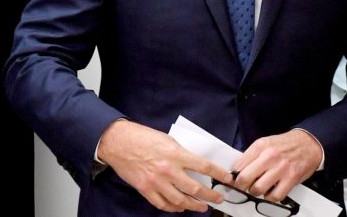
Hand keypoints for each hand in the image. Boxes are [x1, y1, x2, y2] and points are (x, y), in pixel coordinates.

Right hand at [97, 119, 228, 212]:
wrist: (119, 143)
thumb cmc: (143, 138)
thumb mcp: (168, 140)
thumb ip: (181, 153)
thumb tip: (195, 164)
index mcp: (176, 154)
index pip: (204, 166)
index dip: (219, 174)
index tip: (227, 179)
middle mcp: (168, 170)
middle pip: (195, 188)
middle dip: (210, 196)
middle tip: (218, 199)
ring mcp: (156, 182)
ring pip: (180, 200)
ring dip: (194, 205)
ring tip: (202, 207)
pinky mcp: (145, 189)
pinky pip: (162, 204)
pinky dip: (173, 208)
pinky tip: (180, 207)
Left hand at [231, 128, 322, 203]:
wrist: (309, 144)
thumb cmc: (286, 145)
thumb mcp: (266, 143)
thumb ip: (251, 156)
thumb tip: (237, 171)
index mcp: (261, 146)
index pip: (238, 166)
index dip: (233, 177)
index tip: (233, 181)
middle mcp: (270, 156)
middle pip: (245, 178)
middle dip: (241, 186)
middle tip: (244, 186)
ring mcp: (281, 168)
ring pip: (258, 189)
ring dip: (256, 191)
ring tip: (259, 187)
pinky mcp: (291, 179)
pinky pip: (274, 196)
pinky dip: (270, 197)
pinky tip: (271, 190)